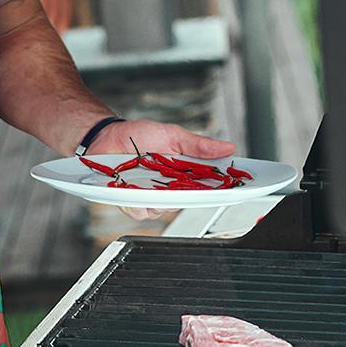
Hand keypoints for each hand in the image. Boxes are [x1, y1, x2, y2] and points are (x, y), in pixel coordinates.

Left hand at [88, 119, 236, 221]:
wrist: (107, 136)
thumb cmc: (139, 136)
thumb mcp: (173, 135)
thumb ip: (199, 145)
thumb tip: (228, 147)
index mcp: (184, 174)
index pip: (209, 187)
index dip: (224, 190)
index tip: (239, 188)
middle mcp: (170, 189)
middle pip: (189, 202)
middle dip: (192, 194)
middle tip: (187, 181)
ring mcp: (151, 198)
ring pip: (165, 209)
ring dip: (161, 196)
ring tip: (152, 178)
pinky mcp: (131, 202)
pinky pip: (141, 211)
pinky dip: (138, 201)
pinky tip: (134, 187)